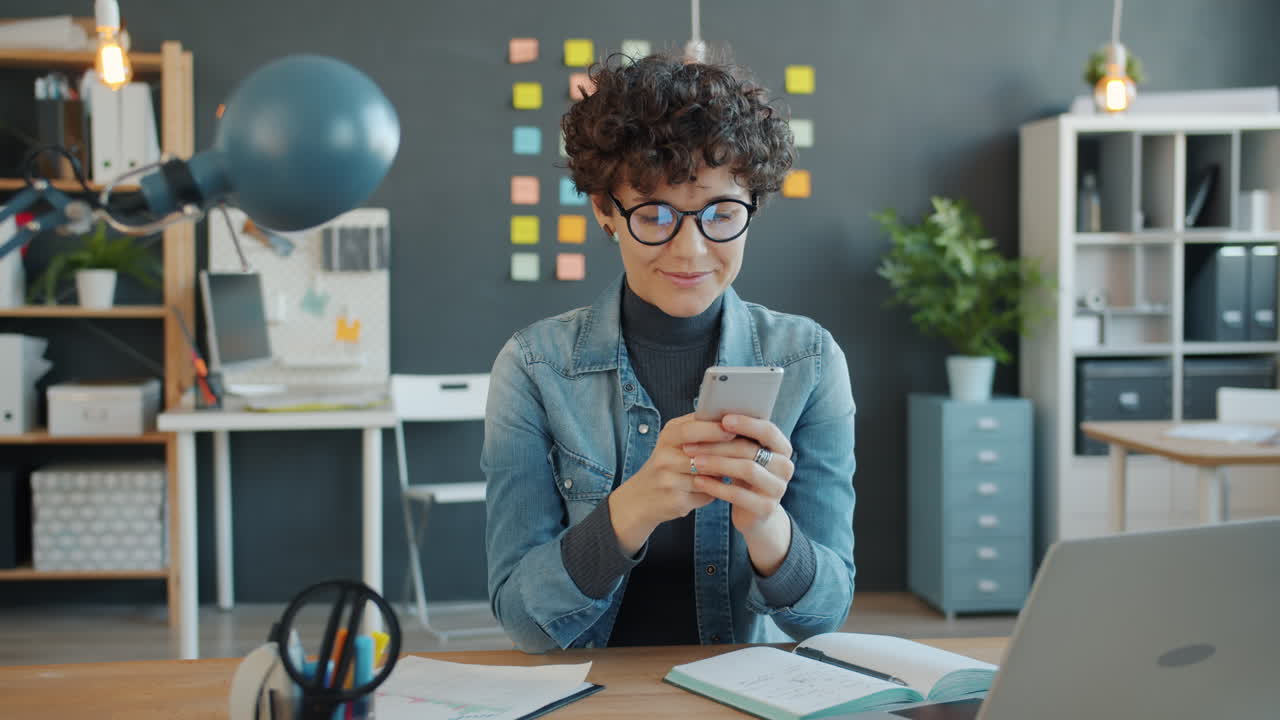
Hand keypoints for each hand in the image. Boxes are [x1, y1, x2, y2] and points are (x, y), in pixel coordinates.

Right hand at [608, 414, 736, 554]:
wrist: (641, 499)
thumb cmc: (668, 465)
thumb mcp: (676, 442)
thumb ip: (700, 431)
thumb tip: (737, 424)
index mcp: (668, 436)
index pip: (691, 427)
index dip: (716, 428)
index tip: (738, 428)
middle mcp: (664, 456)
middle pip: (701, 451)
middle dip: (728, 450)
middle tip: (751, 450)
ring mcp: (667, 480)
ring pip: (707, 475)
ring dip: (727, 473)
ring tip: (746, 469)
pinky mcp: (675, 500)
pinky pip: (706, 493)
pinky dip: (718, 490)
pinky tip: (728, 489)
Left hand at [681, 414, 795, 574]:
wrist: (754, 514)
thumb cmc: (744, 476)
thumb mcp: (744, 456)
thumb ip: (737, 438)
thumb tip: (711, 414)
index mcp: (782, 448)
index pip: (768, 430)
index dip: (747, 424)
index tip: (724, 420)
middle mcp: (785, 467)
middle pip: (751, 450)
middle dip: (719, 445)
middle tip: (692, 444)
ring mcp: (778, 489)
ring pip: (746, 470)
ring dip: (717, 464)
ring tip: (694, 462)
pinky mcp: (766, 508)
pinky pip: (738, 495)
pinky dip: (716, 486)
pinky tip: (699, 481)